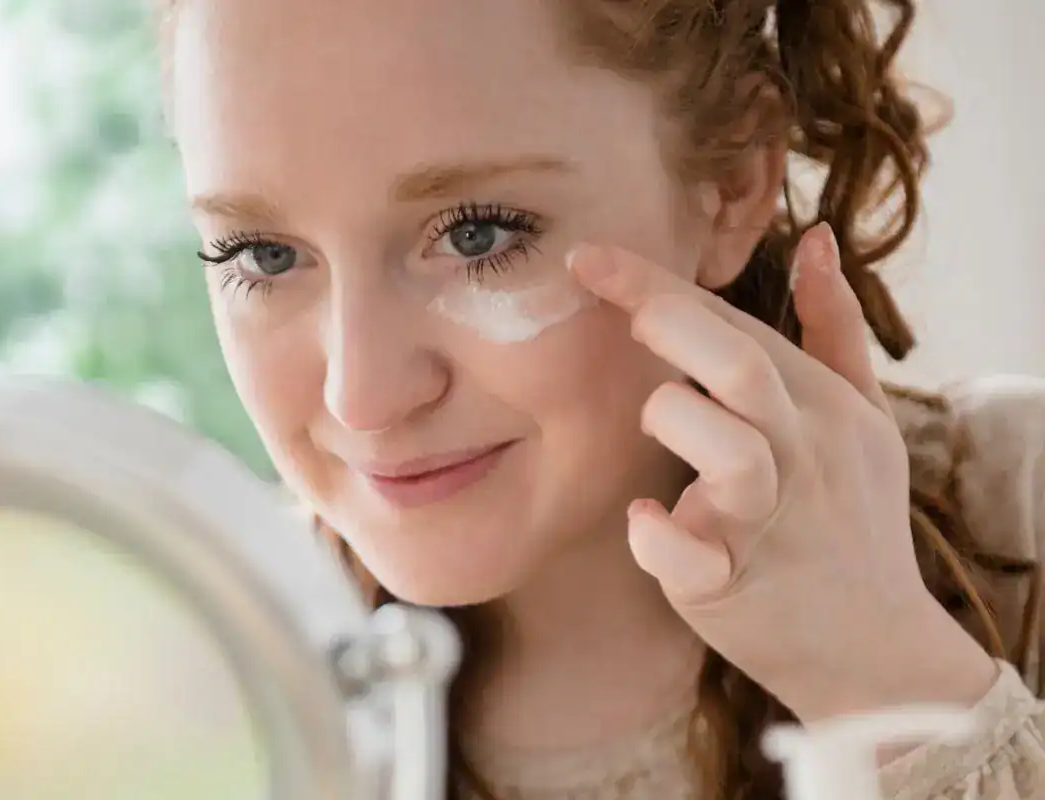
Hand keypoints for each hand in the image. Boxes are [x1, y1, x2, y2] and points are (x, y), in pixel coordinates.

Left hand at [567, 224, 996, 721]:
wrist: (875, 647)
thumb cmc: (854, 516)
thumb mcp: (864, 417)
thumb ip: (834, 328)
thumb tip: (814, 239)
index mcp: (820, 406)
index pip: (736, 325)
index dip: (657, 284)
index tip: (586, 255)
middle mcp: (797, 456)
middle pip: (742, 369)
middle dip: (670, 323)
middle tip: (617, 306)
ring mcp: (763, 524)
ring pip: (730, 455)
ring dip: (675, 420)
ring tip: (655, 416)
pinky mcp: (729, 586)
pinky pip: (688, 557)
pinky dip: (657, 537)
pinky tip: (642, 518)